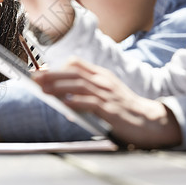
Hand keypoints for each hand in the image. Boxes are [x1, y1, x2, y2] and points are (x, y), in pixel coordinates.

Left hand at [33, 58, 181, 148]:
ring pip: (79, 86)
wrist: (151, 120)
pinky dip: (76, 103)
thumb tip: (64, 93)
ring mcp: (108, 94)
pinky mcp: (111, 110)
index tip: (41, 71)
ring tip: (42, 89)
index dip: (57, 67)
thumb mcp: (106, 91)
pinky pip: (91, 104)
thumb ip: (88, 89)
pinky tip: (64, 104)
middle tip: (35, 78)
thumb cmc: (125, 106)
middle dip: (52, 75)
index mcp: (102, 75)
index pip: (76, 64)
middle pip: (74, 73)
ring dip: (59, 87)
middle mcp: (103, 81)